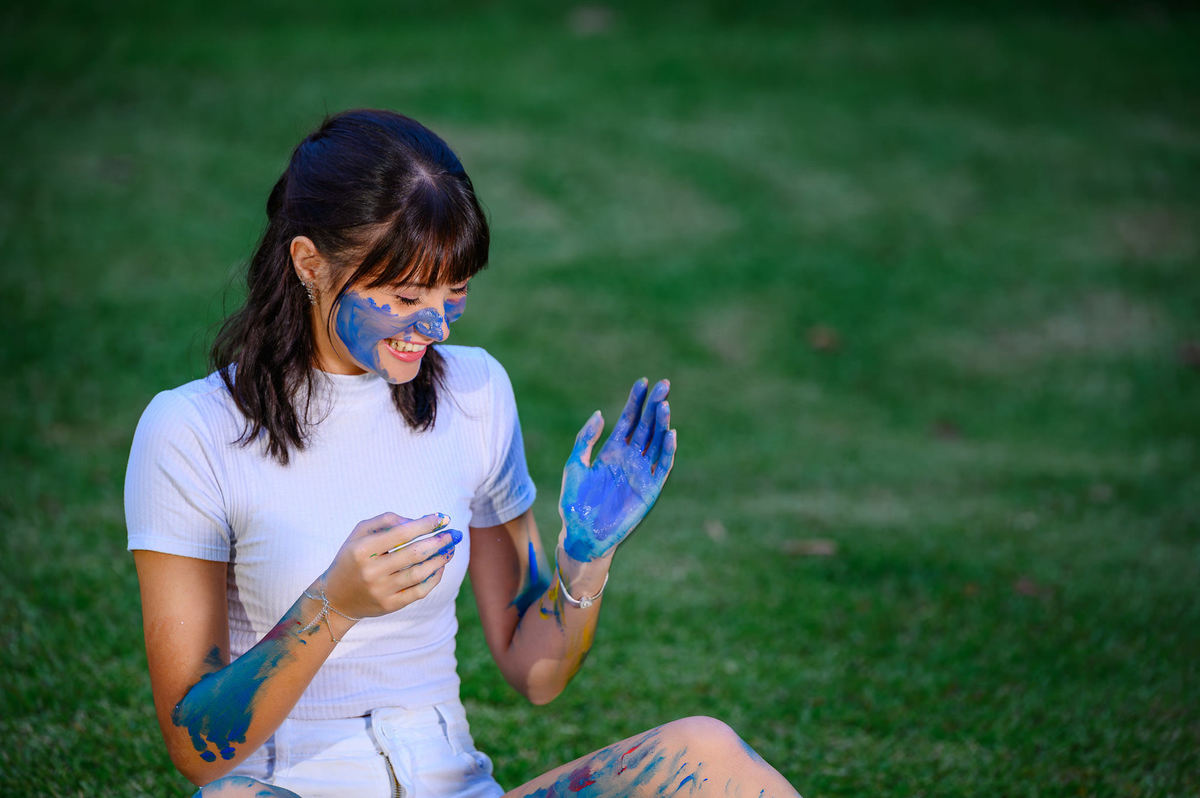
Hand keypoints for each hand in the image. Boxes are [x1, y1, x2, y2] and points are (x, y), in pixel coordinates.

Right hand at [320, 512, 462, 618]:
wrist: (336, 598)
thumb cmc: (353, 558)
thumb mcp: (359, 534)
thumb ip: (385, 520)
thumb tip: (416, 521)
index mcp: (362, 550)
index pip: (401, 533)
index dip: (425, 524)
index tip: (442, 518)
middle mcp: (371, 571)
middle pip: (414, 554)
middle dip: (439, 542)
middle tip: (454, 534)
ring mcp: (381, 591)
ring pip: (420, 573)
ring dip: (440, 559)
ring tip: (450, 549)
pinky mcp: (390, 606)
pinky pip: (419, 591)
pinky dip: (434, 578)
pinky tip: (440, 567)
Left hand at [559, 378, 676, 562]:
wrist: (582, 534)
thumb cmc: (575, 503)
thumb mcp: (575, 465)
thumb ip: (586, 439)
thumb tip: (601, 414)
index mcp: (612, 451)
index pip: (628, 420)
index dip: (636, 401)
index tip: (642, 382)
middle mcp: (630, 459)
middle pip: (646, 426)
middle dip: (654, 405)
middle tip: (663, 384)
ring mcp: (642, 473)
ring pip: (657, 442)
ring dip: (662, 424)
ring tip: (665, 405)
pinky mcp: (650, 489)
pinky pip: (663, 466)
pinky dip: (668, 451)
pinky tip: (670, 433)